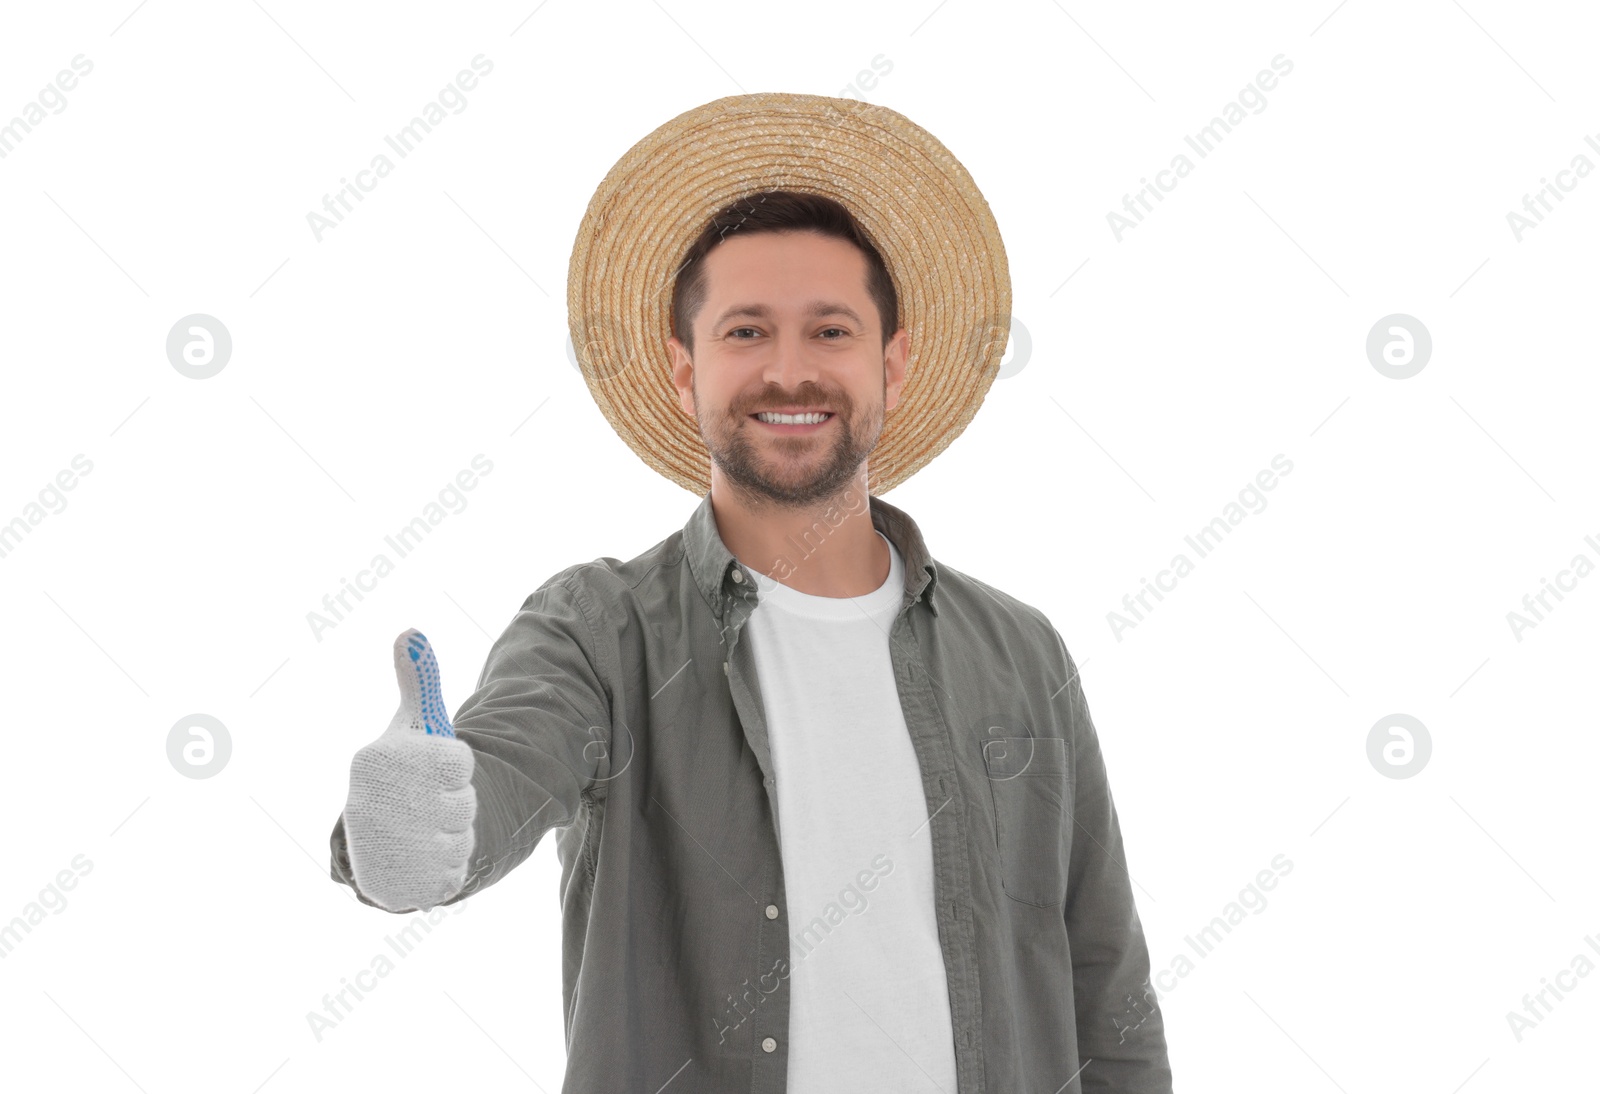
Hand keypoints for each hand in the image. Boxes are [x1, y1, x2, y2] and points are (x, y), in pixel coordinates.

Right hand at [342, 629, 475, 911]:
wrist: (376, 842)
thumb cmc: (402, 775)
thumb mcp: (410, 726)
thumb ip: (418, 681)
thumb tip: (410, 631)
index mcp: (376, 759)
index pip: (460, 760)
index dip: (457, 767)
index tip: (433, 771)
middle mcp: (369, 803)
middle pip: (464, 802)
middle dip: (458, 805)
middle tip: (429, 804)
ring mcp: (379, 848)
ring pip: (462, 841)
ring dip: (455, 839)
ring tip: (426, 831)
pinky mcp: (393, 887)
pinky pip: (453, 876)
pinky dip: (448, 870)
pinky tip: (425, 859)